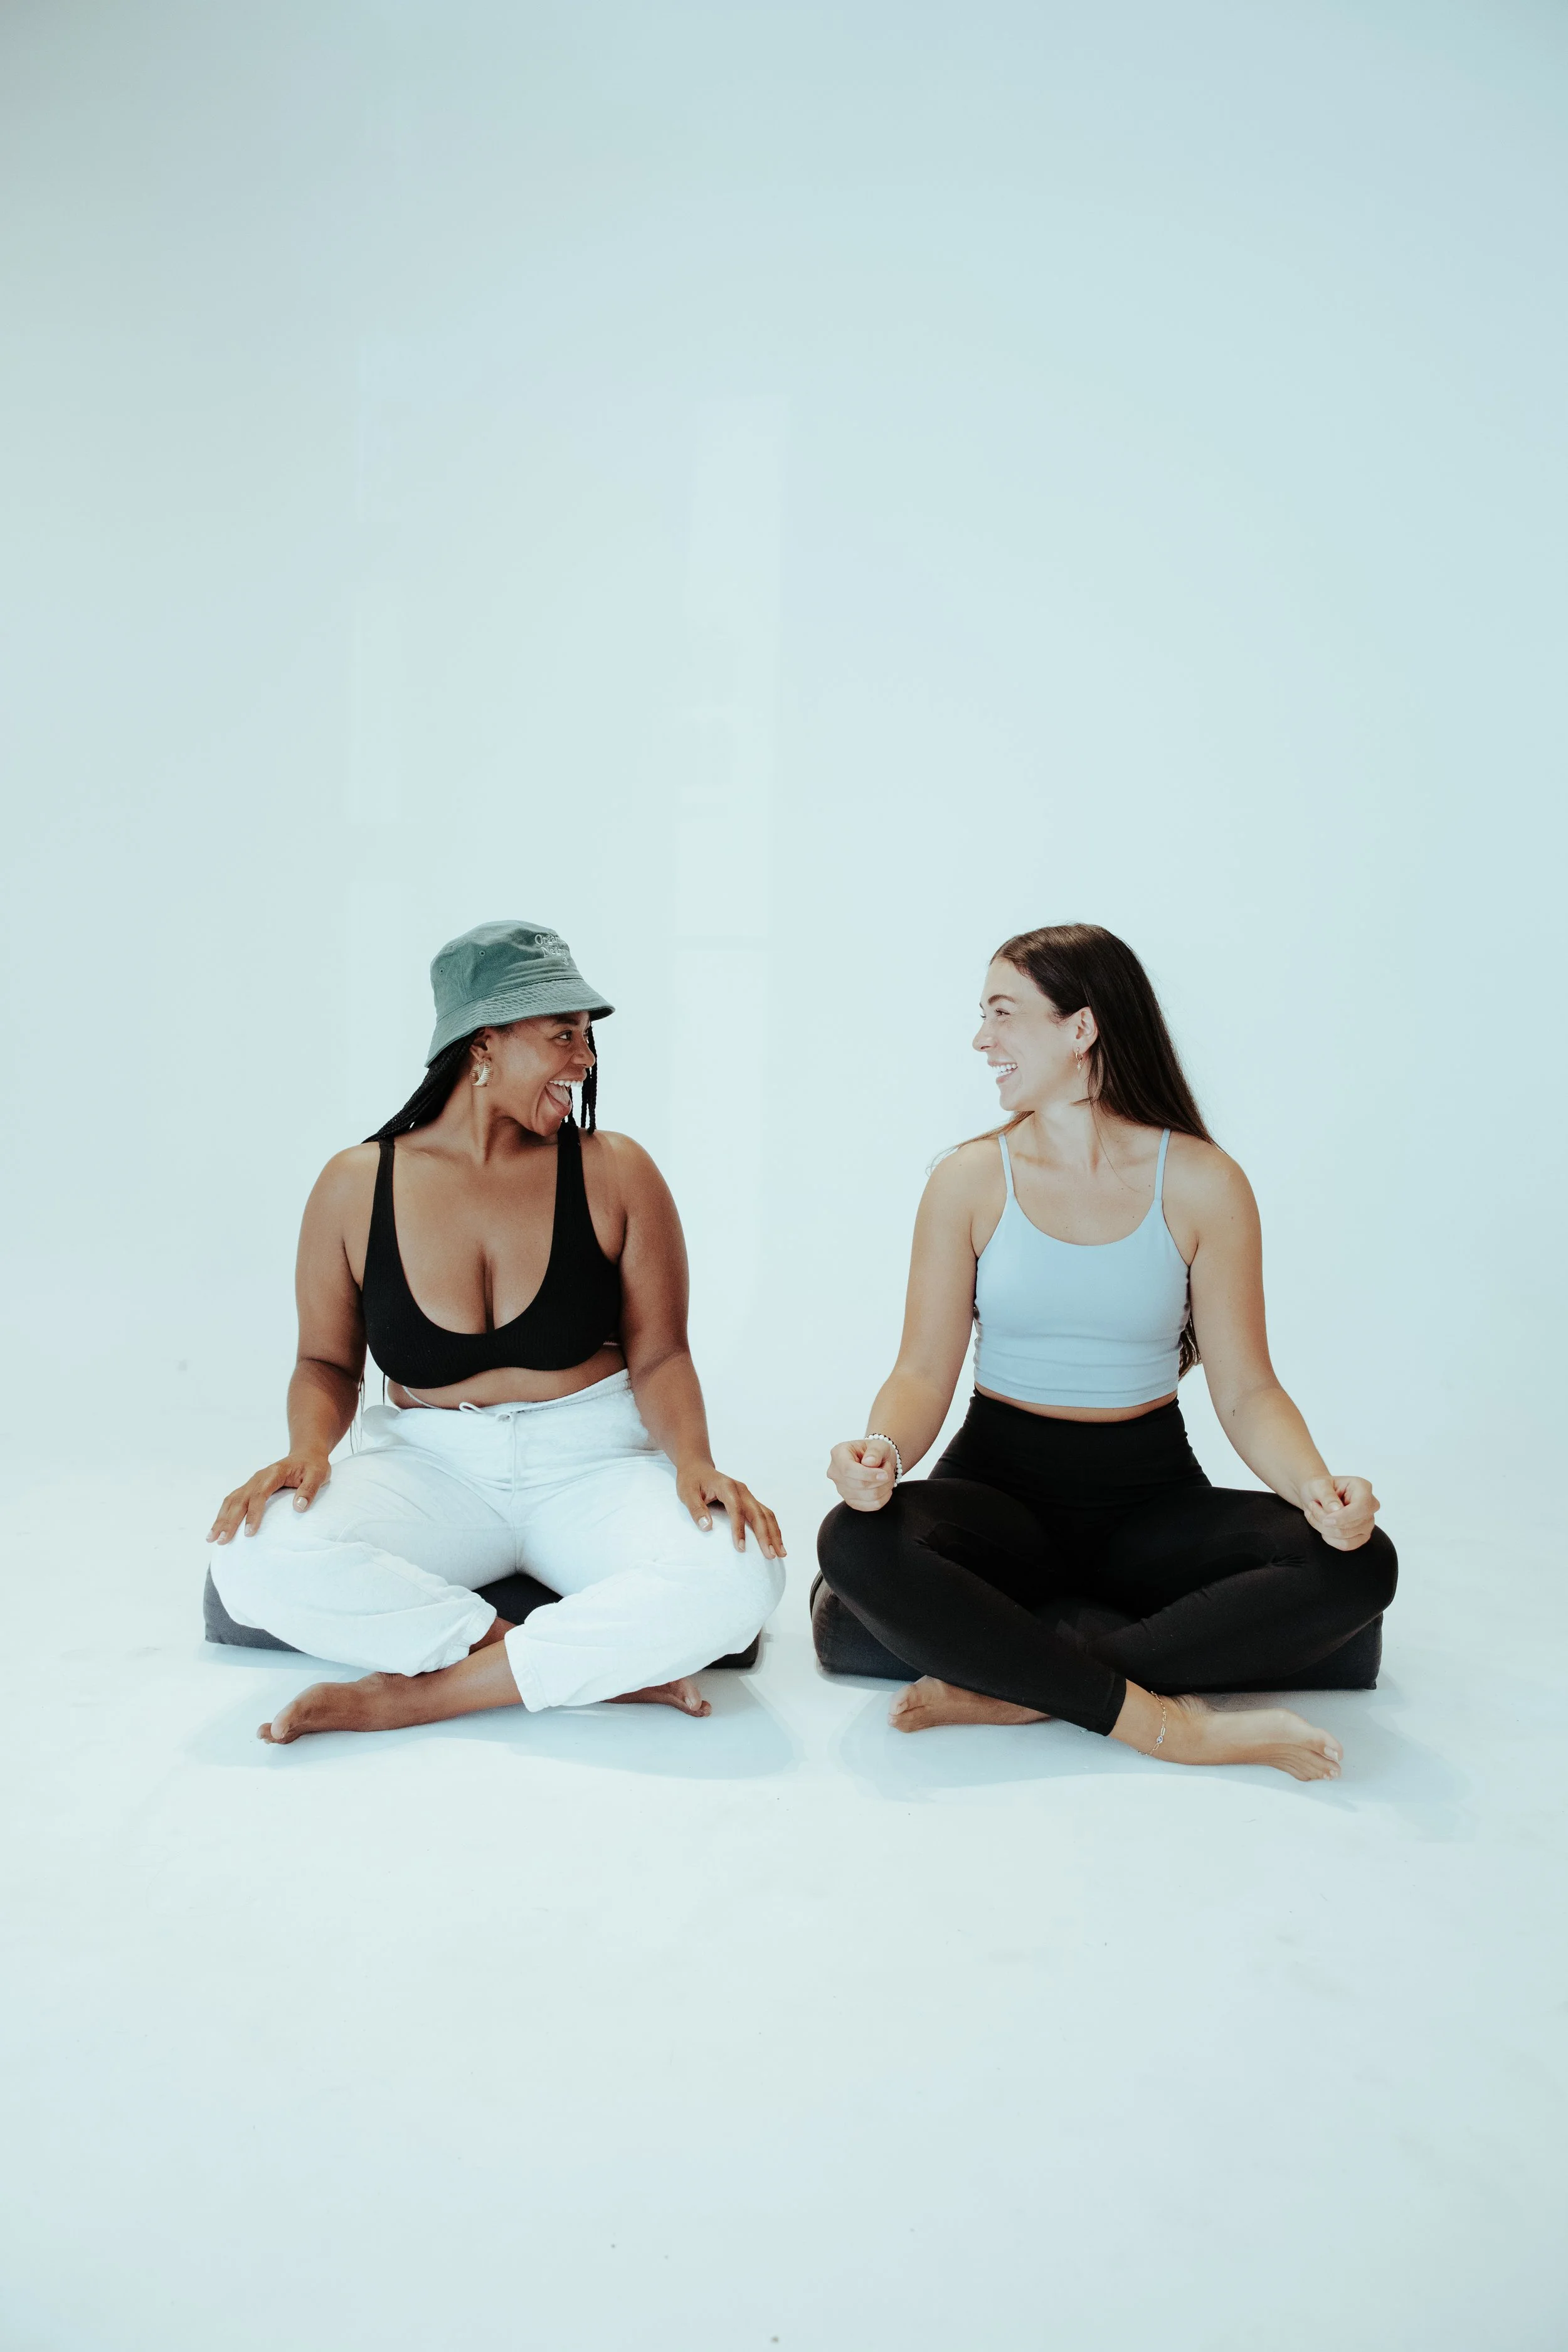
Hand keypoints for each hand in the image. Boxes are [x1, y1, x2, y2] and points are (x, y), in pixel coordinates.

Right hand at [208, 1455, 331, 1542]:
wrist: (305, 1454)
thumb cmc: (313, 1466)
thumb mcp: (318, 1475)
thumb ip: (309, 1490)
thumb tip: (299, 1507)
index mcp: (274, 1474)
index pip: (259, 1495)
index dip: (253, 1514)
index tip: (249, 1533)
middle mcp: (258, 1477)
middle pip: (240, 1500)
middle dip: (229, 1522)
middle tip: (221, 1541)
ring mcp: (252, 1482)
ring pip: (231, 1501)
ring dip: (220, 1519)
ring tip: (211, 1538)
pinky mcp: (250, 1488)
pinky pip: (232, 1501)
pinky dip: (223, 1514)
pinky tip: (217, 1528)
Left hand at [677, 1463, 786, 1559]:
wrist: (698, 1468)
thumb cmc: (691, 1481)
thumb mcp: (687, 1493)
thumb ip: (696, 1509)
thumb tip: (707, 1527)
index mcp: (727, 1487)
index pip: (736, 1509)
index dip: (739, 1529)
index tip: (740, 1548)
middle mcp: (742, 1490)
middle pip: (758, 1513)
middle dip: (766, 1535)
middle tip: (770, 1555)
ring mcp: (748, 1495)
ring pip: (766, 1514)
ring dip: (775, 1533)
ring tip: (781, 1553)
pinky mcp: (750, 1501)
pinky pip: (765, 1515)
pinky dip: (772, 1529)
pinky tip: (776, 1542)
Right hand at [827, 1437, 899, 1512]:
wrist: (877, 1461)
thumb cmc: (875, 1451)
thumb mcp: (878, 1445)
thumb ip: (875, 1451)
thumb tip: (870, 1462)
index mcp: (838, 1454)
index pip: (848, 1469)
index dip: (868, 1474)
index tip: (884, 1474)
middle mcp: (836, 1473)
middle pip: (858, 1485)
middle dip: (880, 1480)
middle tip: (889, 1471)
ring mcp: (841, 1489)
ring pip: (867, 1497)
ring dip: (884, 1488)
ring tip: (888, 1477)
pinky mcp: (851, 1501)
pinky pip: (870, 1506)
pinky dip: (883, 1498)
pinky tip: (885, 1488)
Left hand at [1300, 1473, 1379, 1551]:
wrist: (1316, 1497)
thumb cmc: (1319, 1489)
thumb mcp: (1318, 1485)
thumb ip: (1327, 1495)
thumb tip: (1336, 1510)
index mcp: (1363, 1488)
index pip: (1362, 1507)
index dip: (1344, 1517)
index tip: (1326, 1520)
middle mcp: (1370, 1506)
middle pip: (1351, 1524)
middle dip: (1326, 1520)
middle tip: (1312, 1507)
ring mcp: (1368, 1523)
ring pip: (1346, 1536)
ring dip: (1324, 1529)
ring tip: (1314, 1515)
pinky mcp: (1362, 1536)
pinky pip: (1346, 1545)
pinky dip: (1329, 1539)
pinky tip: (1322, 1527)